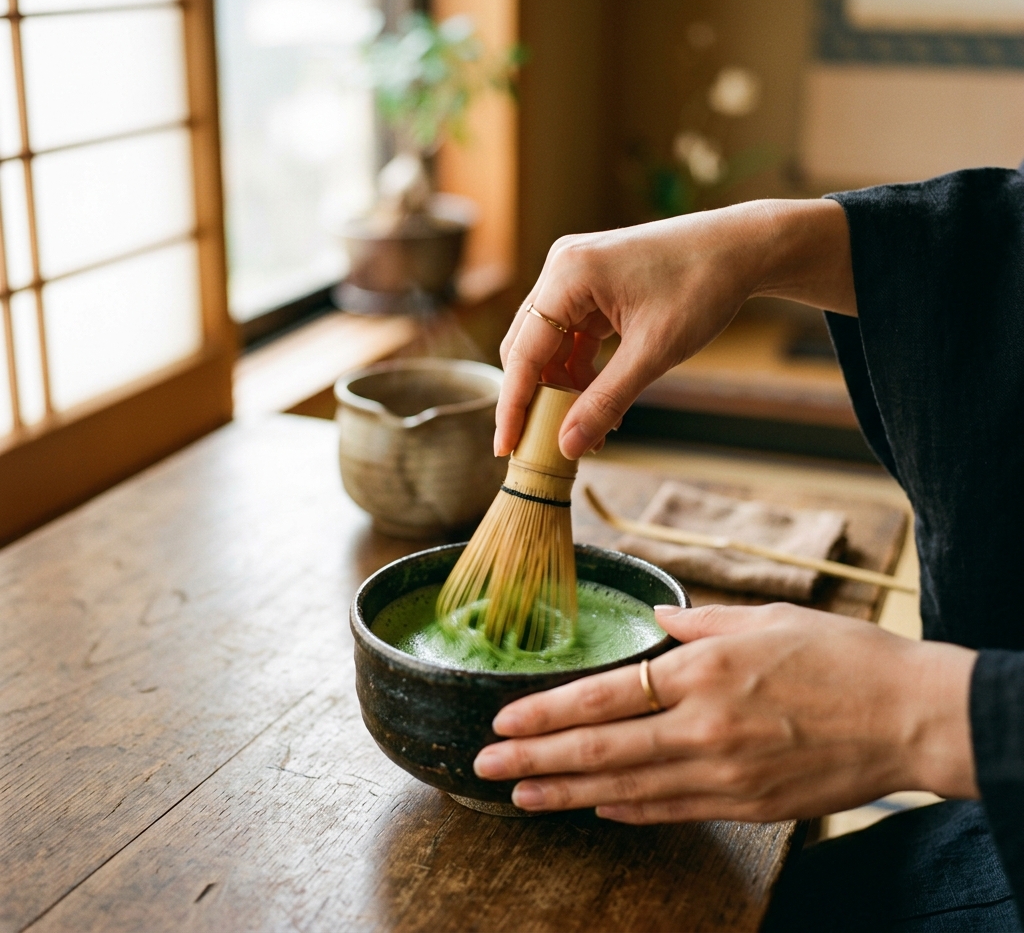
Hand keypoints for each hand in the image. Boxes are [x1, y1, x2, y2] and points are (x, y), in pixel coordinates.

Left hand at [473, 603, 978, 823]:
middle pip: (601, 748)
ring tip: (521, 796)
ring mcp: (724, 774)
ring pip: (626, 787)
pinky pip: (672, 810)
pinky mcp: (747, 805)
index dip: (546, 712)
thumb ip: (700, 622)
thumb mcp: (766, 619)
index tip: (503, 721)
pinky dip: (627, 809)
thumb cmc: (840, 655)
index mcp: (703, 670)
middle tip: (486, 767)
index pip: (604, 696)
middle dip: (535, 759)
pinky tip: (595, 807)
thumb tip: (658, 621)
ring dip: (567, 793)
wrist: (909, 716)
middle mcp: (703, 727)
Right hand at [496, 198, 853, 458]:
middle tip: (547, 445)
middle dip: (538, 398)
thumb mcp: (653, 353)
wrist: (742, 248)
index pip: (523, 352)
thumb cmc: (702, 287)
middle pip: (527, 347)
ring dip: (562, 387)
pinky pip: (570, 335)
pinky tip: (600, 397)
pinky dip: (579, 369)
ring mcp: (574, 273)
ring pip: (548, 344)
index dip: (512, 405)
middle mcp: (561, 268)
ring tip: (590, 428)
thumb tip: (568, 446)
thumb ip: (606, 400)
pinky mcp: (590, 284)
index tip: (506, 448)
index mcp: (567, 275)